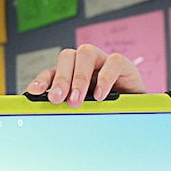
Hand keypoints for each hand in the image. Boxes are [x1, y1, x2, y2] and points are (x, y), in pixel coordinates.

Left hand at [27, 44, 145, 107]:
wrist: (136, 109)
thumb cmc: (106, 108)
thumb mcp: (84, 109)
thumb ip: (69, 107)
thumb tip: (51, 117)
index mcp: (71, 73)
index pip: (52, 71)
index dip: (42, 80)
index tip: (33, 92)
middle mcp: (84, 63)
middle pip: (67, 57)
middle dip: (61, 79)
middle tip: (58, 99)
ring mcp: (102, 60)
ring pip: (86, 53)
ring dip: (79, 77)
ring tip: (77, 99)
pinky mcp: (122, 64)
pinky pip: (113, 61)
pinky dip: (105, 78)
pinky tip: (100, 95)